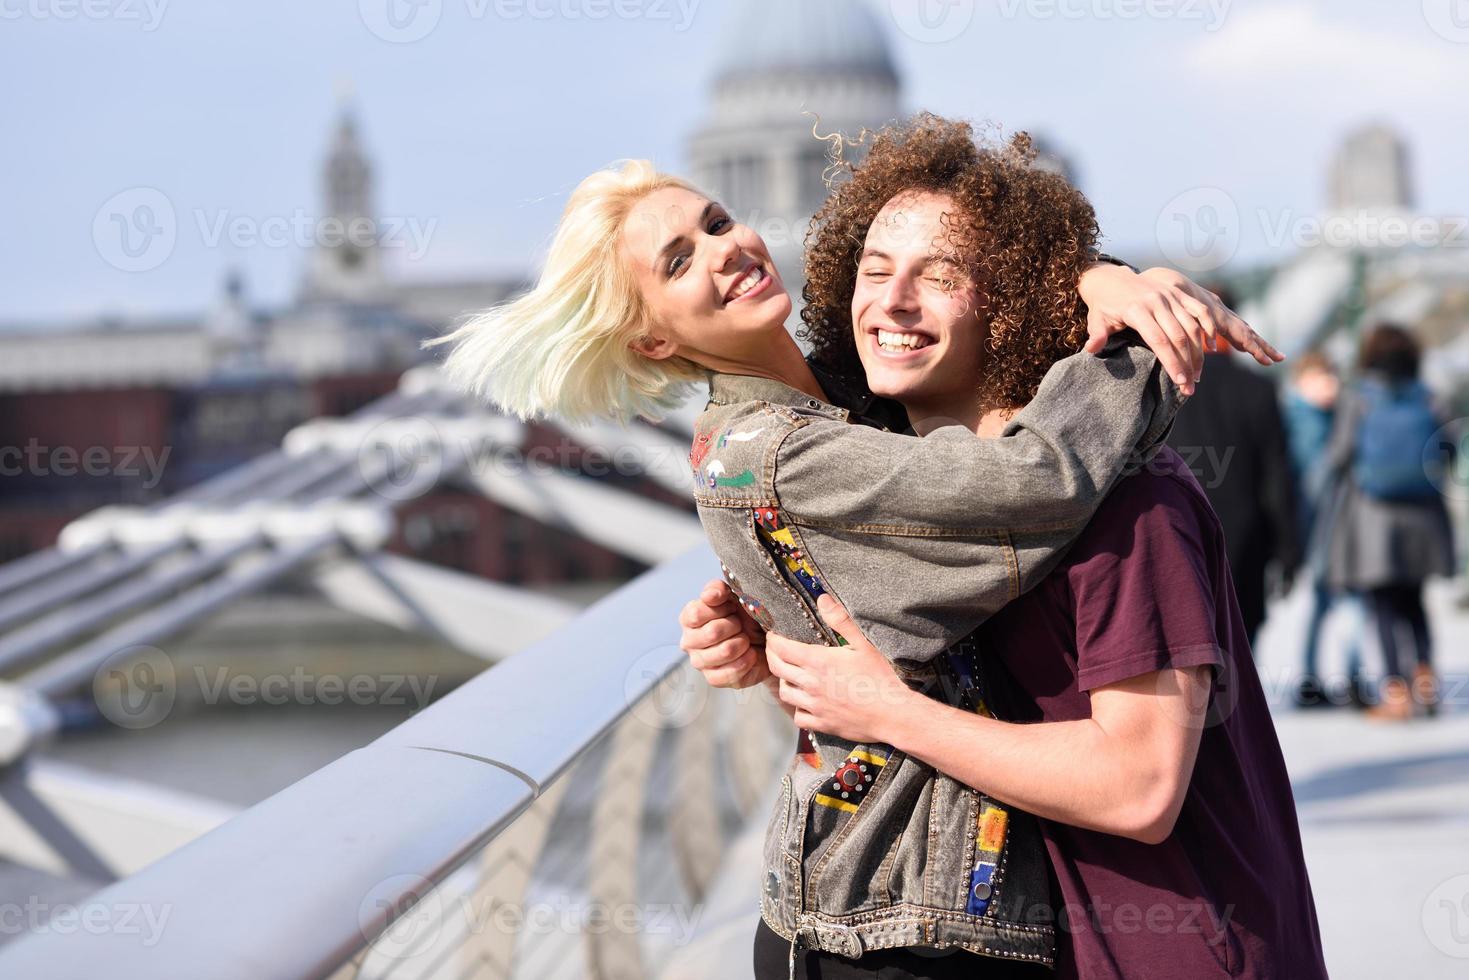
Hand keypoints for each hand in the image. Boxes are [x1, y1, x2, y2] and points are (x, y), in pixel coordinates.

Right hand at [678, 579, 769, 688]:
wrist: (763, 638)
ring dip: (742, 643)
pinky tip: (750, 654)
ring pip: (723, 652)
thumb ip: (718, 589)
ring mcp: (700, 662)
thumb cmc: (743, 614)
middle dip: (735, 625)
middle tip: (741, 624)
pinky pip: (730, 672)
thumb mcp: (732, 594)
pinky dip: (746, 661)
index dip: (720, 609)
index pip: (696, 614)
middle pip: (712, 633)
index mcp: (689, 618)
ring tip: (746, 639)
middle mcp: (689, 641)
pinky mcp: (714, 679)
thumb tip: (710, 595)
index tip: (732, 607)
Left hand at [764, 594, 917, 743]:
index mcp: (818, 662)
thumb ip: (840, 620)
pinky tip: (805, 702)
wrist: (892, 714)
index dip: (773, 639)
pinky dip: (798, 708)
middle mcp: (810, 684)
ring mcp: (814, 706)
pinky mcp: (821, 724)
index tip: (774, 634)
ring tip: (790, 674)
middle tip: (775, 649)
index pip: (781, 648)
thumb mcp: (863, 643)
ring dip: (784, 681)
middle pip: (777, 668)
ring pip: (784, 693)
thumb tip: (822, 599)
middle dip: (772, 655)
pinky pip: (798, 717)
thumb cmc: (880, 677)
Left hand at [1078, 264, 1283, 395]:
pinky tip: (1211, 350)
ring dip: (1198, 353)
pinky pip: (1198, 311)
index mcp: (1137, 309)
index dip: (1172, 362)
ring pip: (1192, 325)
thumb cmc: (1102, 306)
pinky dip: (1207, 330)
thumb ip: (1097, 334)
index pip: (1159, 340)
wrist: (1110, 278)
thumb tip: (1091, 349)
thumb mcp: (1096, 319)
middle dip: (1187, 364)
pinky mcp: (1178, 293)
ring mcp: (1169, 296)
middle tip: (1190, 388)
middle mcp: (1157, 301)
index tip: (1180, 382)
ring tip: (1197, 376)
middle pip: (1179, 336)